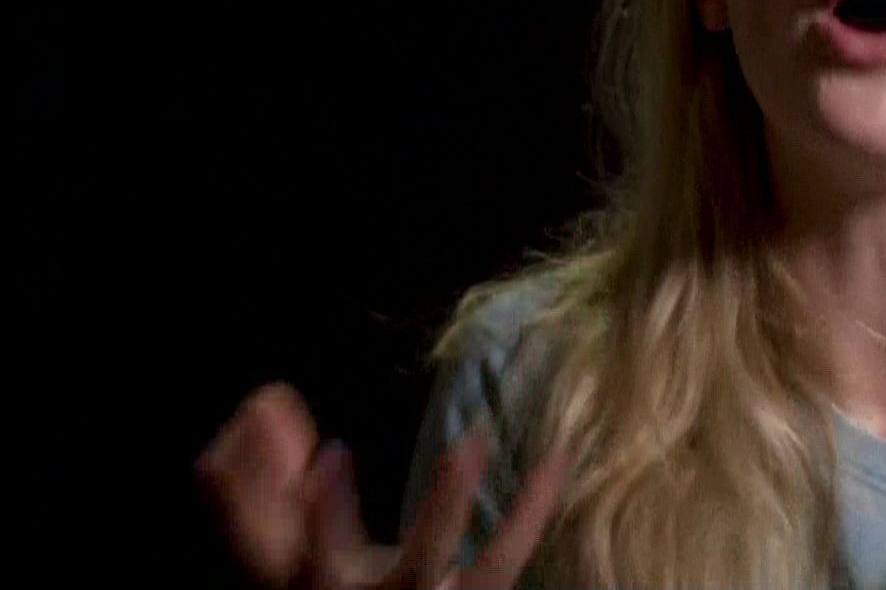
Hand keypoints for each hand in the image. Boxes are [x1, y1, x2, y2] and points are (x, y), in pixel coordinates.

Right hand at [195, 382, 569, 589]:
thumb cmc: (348, 585)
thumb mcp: (300, 545)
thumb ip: (279, 481)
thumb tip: (265, 404)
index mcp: (291, 581)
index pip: (250, 540)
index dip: (239, 489)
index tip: (257, 414)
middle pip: (320, 566)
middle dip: (323, 515)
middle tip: (330, 453)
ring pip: (424, 564)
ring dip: (444, 503)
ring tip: (467, 443)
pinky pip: (503, 559)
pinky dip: (531, 509)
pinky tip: (555, 458)